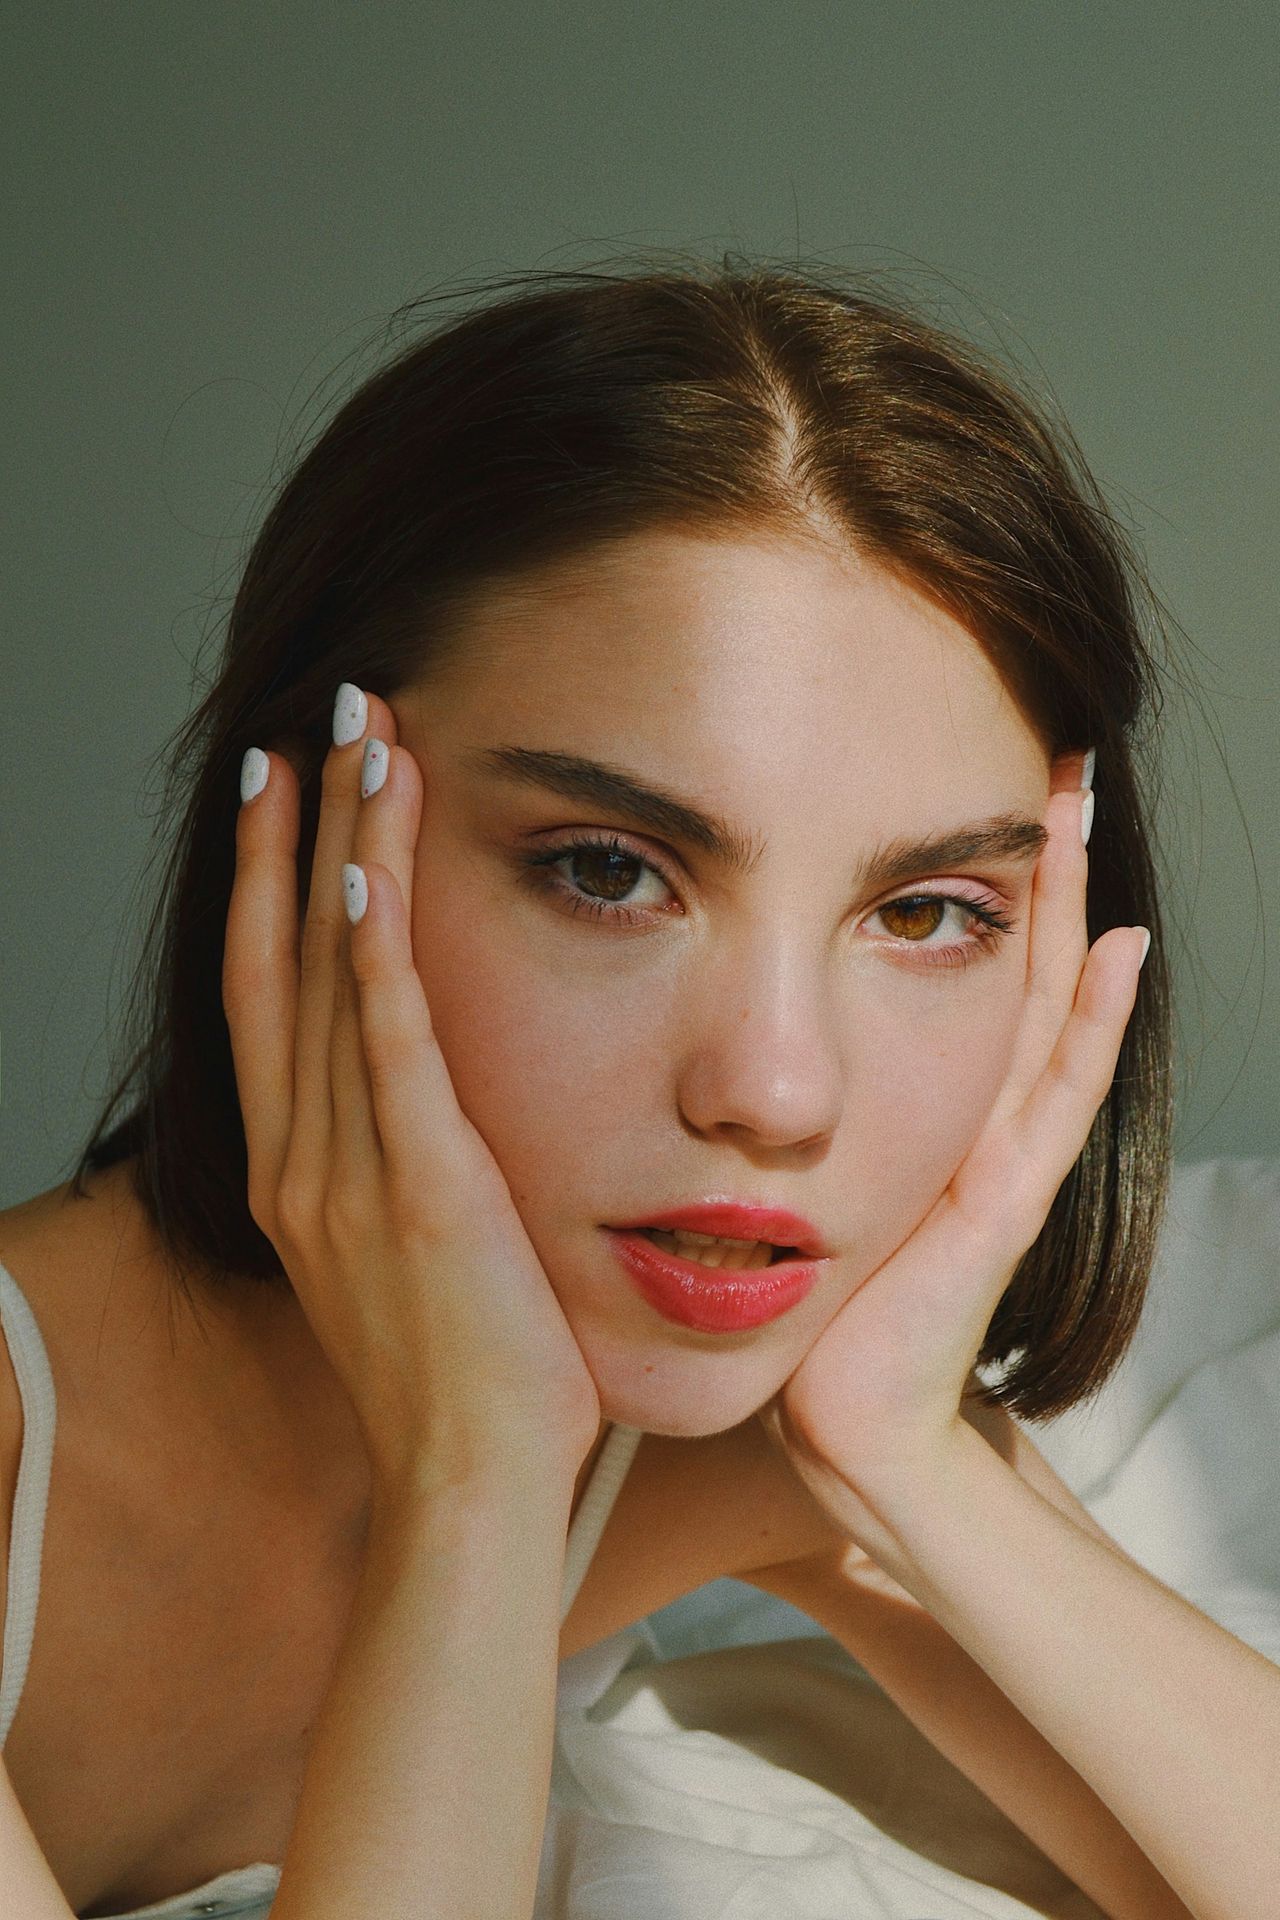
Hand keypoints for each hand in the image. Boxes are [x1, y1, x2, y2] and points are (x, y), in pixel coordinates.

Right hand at [222, 684, 601, 1499]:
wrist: (472, 1482)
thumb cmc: (462, 1375)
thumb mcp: (406, 1257)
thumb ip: (403, 1168)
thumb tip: (437, 1107)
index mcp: (297, 1172)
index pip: (268, 994)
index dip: (269, 884)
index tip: (286, 791)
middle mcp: (301, 1158)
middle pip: (284, 957)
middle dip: (300, 828)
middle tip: (321, 719)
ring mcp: (348, 1173)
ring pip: (330, 977)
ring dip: (345, 849)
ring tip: (362, 741)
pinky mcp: (420, 1189)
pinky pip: (387, 1048)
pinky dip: (372, 955)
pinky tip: (372, 870)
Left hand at [754, 781, 1148, 1558]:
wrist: (834, 1418)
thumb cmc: (794, 1299)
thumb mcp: (776, 1171)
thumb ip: (756, 1105)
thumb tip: (695, 1031)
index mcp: (910, 1102)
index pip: (942, 964)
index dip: (959, 876)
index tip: (962, 778)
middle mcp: (966, 1116)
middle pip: (1012, 964)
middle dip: (1029, 863)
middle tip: (1048, 758)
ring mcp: (996, 1154)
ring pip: (1044, 1006)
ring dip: (1068, 908)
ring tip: (1079, 810)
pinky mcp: (1002, 1202)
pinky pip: (1057, 1096)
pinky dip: (1096, 1022)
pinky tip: (1119, 947)